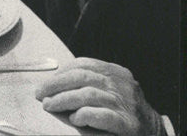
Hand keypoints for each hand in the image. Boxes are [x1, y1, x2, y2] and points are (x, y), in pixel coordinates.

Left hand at [36, 58, 162, 135]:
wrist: (153, 133)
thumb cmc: (123, 112)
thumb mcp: (109, 91)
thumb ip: (87, 84)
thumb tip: (52, 87)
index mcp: (116, 72)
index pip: (83, 64)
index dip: (60, 73)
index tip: (46, 84)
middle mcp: (121, 85)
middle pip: (81, 77)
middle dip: (55, 85)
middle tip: (40, 95)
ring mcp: (125, 104)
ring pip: (88, 94)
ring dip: (63, 100)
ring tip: (49, 106)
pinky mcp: (127, 124)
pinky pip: (101, 115)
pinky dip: (84, 114)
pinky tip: (74, 118)